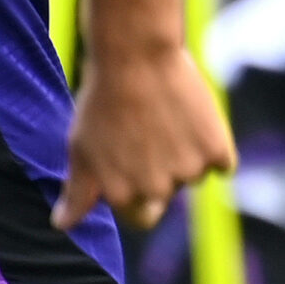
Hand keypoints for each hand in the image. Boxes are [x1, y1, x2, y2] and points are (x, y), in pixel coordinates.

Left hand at [58, 43, 233, 229]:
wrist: (136, 58)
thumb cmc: (102, 102)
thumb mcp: (81, 150)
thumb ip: (78, 194)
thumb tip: (61, 225)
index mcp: (123, 195)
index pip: (140, 217)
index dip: (136, 190)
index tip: (133, 161)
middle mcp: (157, 189)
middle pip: (168, 194)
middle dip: (161, 171)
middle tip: (148, 134)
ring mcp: (190, 171)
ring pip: (196, 174)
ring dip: (188, 156)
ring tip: (168, 121)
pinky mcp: (218, 150)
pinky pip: (223, 163)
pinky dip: (214, 147)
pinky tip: (194, 122)